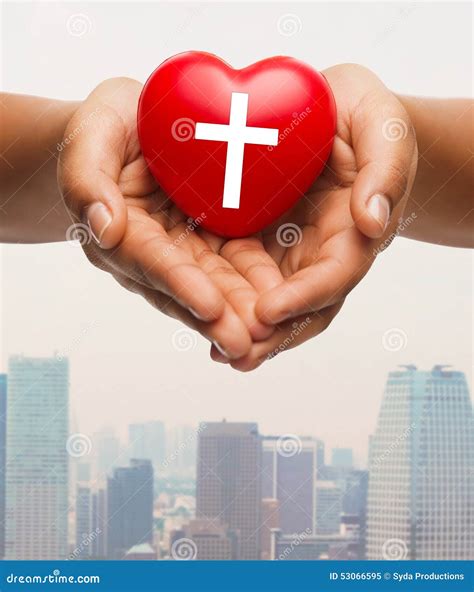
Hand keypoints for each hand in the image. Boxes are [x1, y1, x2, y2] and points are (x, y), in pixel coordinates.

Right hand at [58, 78, 282, 358]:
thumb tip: (104, 228)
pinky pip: (234, 267)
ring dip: (239, 313)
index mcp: (120, 229)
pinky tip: (281, 308)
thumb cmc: (113, 124)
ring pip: (213, 286)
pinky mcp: (210, 242)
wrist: (138, 123)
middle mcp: (151, 251)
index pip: (150, 259)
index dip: (179, 283)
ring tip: (269, 337)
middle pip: (185, 287)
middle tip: (247, 344)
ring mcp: (183, 250)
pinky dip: (255, 289)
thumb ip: (88, 177)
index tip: (210, 307)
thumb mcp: (93, 130)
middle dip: (216, 317)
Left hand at [214, 64, 417, 370]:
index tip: (269, 312)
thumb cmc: (361, 115)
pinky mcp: (259, 243)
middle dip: (271, 335)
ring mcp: (289, 253)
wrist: (330, 111)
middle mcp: (321, 253)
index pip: (335, 276)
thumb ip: (385, 169)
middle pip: (302, 306)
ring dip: (245, 329)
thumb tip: (373, 223)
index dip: (305, 298)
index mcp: (354, 232)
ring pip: (269, 301)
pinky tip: (200, 314)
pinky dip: (225, 299)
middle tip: (235, 354)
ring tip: (216, 350)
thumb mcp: (381, 126)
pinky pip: (242, 277)